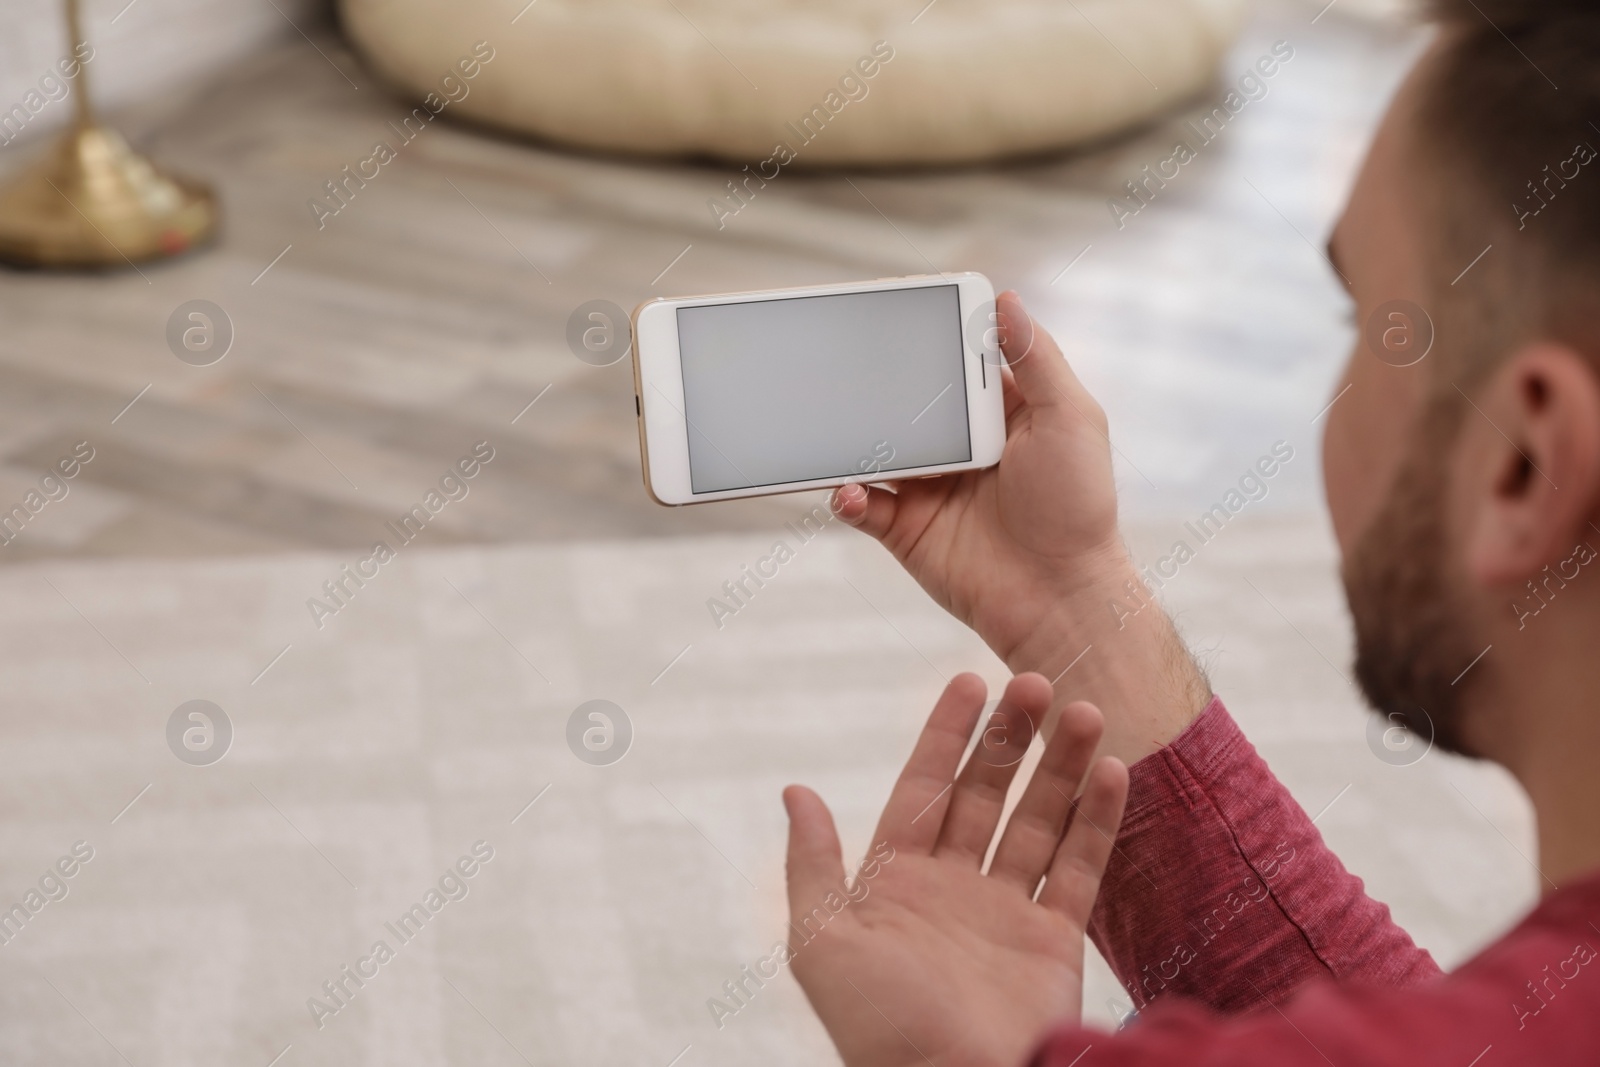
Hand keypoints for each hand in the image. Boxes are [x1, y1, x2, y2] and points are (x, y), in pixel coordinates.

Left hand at [784, 672, 1128, 1066]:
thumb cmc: (879, 1029)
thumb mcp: (822, 943)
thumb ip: (812, 864)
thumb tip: (795, 791)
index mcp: (895, 883)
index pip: (923, 788)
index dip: (945, 734)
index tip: (970, 679)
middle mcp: (952, 888)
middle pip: (984, 794)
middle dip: (1009, 738)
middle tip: (1036, 683)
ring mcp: (1005, 912)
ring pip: (1037, 820)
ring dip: (1060, 767)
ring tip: (1084, 712)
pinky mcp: (1053, 941)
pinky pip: (1079, 867)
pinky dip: (1097, 819)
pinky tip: (1112, 770)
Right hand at [833, 291, 1122, 660]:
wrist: (1059, 597)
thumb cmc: (1078, 508)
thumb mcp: (1071, 419)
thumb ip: (1037, 360)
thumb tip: (1006, 301)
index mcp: (999, 413)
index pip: (954, 363)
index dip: (928, 339)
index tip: (895, 310)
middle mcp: (959, 446)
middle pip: (905, 404)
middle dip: (875, 387)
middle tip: (844, 366)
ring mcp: (928, 487)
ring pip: (873, 450)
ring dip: (851, 438)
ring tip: (833, 424)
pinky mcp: (905, 529)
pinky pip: (862, 504)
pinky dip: (846, 494)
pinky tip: (851, 488)